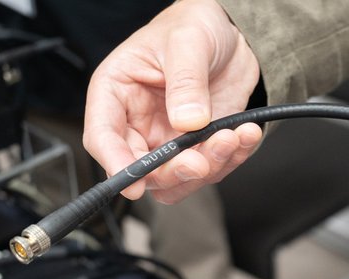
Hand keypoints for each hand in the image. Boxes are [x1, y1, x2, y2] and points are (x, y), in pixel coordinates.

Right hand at [83, 0, 262, 203]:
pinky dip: (231, 158)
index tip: (135, 183)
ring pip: (177, 178)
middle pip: (141, 168)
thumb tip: (188, 121)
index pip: (103, 137)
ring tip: (232, 137)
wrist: (231, 32)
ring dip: (208, 167)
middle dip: (172, 172)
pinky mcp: (199, 146)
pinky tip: (245, 134)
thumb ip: (186, 81)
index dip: (116, 163)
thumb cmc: (194, 25)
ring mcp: (168, 139)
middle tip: (199, 162)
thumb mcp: (187, 42)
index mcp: (117, 92)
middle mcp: (138, 123)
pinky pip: (211, 169)